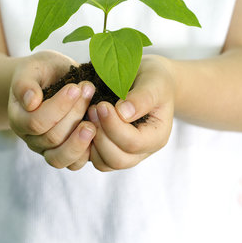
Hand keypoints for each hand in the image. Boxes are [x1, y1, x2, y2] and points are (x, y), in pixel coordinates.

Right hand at [8, 50, 95, 169]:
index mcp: (18, 118)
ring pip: (60, 158)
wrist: (53, 78)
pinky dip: (87, 151)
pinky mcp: (66, 154)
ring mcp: (47, 149)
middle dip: (74, 114)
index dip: (59, 107)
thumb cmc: (43, 71)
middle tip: (89, 90)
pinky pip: (74, 164)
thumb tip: (30, 102)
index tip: (76, 87)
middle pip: (52, 138)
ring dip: (80, 140)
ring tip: (94, 122)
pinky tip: (97, 132)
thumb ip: (25, 82)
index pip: (36, 122)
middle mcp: (30, 138)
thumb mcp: (33, 68)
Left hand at [87, 55, 174, 170]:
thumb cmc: (154, 80)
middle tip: (92, 109)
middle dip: (101, 135)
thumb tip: (123, 113)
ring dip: (91, 142)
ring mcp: (126, 154)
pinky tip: (84, 123)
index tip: (102, 105)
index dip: (114, 126)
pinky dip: (86, 145)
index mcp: (157, 137)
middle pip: (118, 159)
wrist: (148, 80)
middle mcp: (142, 151)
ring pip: (104, 163)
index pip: (133, 143)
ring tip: (88, 115)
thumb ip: (142, 97)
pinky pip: (94, 159)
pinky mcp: (110, 151)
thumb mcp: (154, 82)